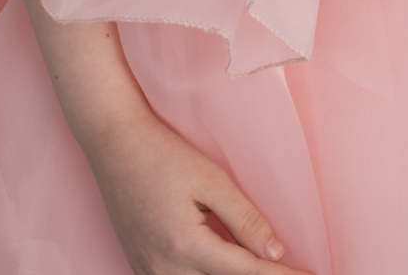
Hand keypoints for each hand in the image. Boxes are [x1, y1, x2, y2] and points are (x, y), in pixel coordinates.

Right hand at [85, 108, 316, 274]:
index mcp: (185, 247)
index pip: (246, 273)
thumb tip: (275, 254)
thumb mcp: (210, 180)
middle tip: (293, 272)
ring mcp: (149, 272)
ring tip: (261, 264)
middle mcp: (164, 270)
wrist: (114, 146)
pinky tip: (224, 264)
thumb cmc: (163, 155)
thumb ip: (244, 219)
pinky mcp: (142, 267)